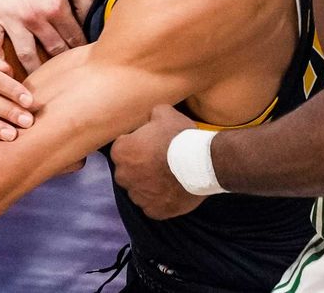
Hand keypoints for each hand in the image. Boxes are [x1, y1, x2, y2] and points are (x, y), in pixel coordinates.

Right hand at [0, 0, 93, 72]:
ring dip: (36, 71)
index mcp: (56, 6)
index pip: (74, 39)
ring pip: (26, 56)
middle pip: (53, 51)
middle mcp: (35, 17)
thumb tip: (94, 19)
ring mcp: (11, 19)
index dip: (81, 50)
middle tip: (67, 75)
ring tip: (41, 81)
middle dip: (62, 64)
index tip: (83, 59)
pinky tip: (3, 74)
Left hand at [110, 105, 204, 219]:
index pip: (122, 148)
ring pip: (138, 191)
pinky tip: (171, 192)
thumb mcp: (164, 113)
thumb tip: (150, 117)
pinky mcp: (154, 211)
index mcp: (121, 152)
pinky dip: (159, 201)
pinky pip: (152, 207)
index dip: (136, 146)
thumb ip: (151, 114)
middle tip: (159, 161)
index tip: (150, 145)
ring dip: (148, 185)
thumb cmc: (180, 137)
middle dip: (139, 168)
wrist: (203, 163)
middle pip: (127, 172)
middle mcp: (124, 176)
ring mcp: (138, 196)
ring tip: (168, 177)